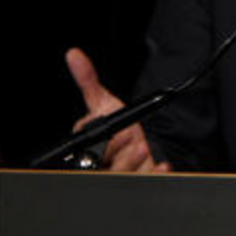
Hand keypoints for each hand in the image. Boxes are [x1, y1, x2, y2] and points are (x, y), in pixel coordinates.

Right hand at [65, 47, 169, 172]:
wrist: (140, 146)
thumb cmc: (117, 128)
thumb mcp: (103, 102)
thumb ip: (88, 82)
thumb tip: (74, 54)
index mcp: (88, 151)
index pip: (87, 153)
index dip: (103, 145)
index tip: (119, 133)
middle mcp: (100, 167)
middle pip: (105, 168)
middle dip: (120, 155)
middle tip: (133, 140)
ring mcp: (119, 175)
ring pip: (122, 176)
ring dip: (133, 162)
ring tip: (141, 148)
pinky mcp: (137, 181)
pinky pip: (145, 181)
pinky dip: (155, 173)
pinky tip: (162, 165)